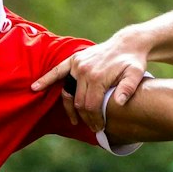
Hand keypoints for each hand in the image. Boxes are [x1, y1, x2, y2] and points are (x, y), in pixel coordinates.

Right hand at [33, 32, 153, 130]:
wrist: (128, 43)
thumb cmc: (133, 62)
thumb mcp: (136, 74)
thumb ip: (128, 88)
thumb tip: (119, 102)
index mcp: (98, 76)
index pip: (91, 105)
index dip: (94, 119)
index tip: (99, 128)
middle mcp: (84, 71)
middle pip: (80, 102)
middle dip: (86, 118)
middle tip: (93, 127)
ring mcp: (77, 65)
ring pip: (69, 93)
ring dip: (70, 108)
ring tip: (74, 120)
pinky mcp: (74, 60)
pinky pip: (57, 72)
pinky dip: (46, 80)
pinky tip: (35, 88)